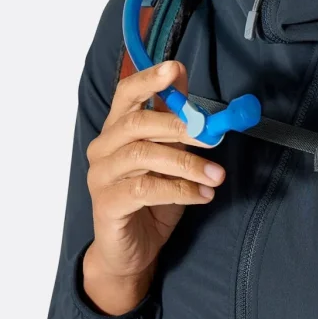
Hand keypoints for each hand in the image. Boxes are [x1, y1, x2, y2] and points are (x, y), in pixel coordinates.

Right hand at [84, 59, 226, 283]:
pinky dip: (180, 190)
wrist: (132, 250)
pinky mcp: (107, 204)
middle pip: (138, 123)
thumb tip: (186, 82)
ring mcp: (101, 176)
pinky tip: (203, 196)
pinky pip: (145, 190)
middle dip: (180, 126)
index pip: (127, 93)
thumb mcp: (171, 155)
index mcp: (117, 128)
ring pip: (144, 156)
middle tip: (215, 137)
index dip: (149, 79)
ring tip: (216, 176)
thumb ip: (176, 121)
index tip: (174, 68)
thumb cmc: (152, 198)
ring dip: (188, 163)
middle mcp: (103, 147)